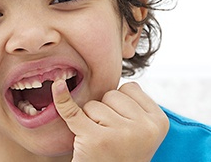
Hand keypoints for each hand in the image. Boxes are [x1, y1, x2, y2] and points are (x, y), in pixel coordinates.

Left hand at [52, 79, 168, 161]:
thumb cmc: (122, 153)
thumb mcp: (141, 130)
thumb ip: (132, 103)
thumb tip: (110, 64)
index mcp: (159, 121)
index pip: (130, 88)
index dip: (120, 104)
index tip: (124, 125)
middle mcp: (144, 127)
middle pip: (111, 94)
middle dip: (105, 111)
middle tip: (112, 137)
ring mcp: (120, 133)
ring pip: (93, 104)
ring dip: (91, 120)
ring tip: (101, 142)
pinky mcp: (95, 139)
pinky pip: (73, 111)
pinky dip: (62, 100)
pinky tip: (57, 87)